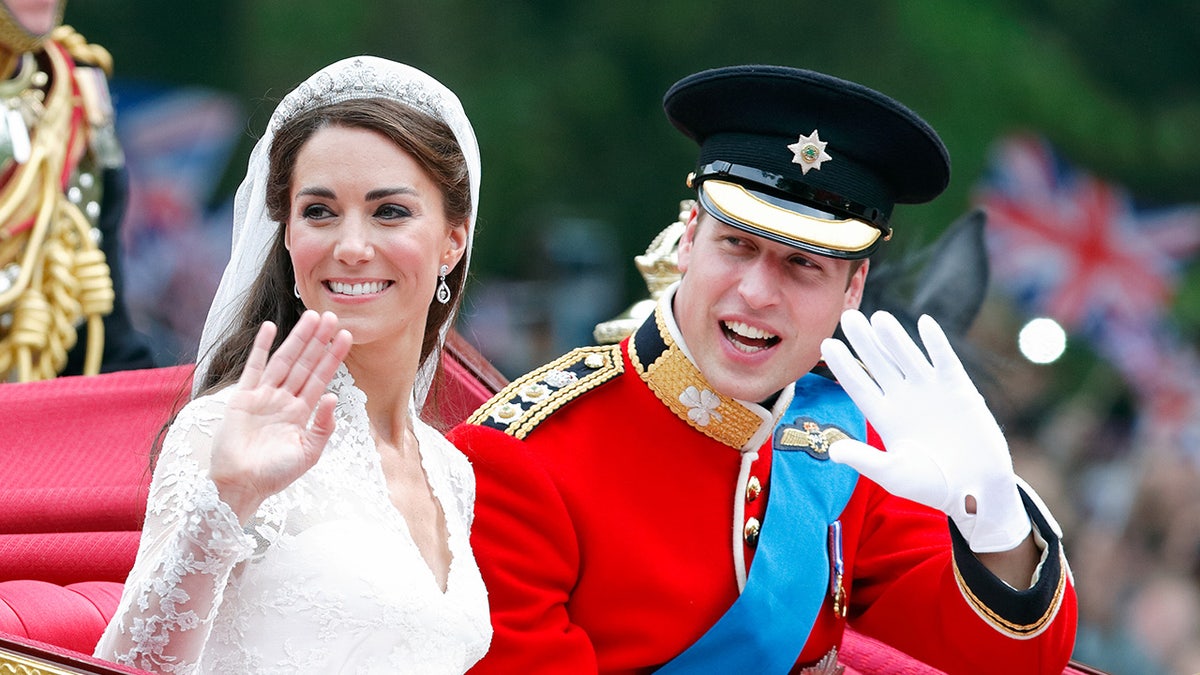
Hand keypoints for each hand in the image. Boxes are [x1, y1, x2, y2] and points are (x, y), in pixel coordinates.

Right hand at [210, 310, 352, 522]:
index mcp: (301, 413)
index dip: (333, 357)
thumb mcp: (308, 453)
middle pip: (305, 363)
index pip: (321, 378)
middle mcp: (284, 400)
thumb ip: (323, 426)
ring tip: (312, 317)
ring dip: (298, 339)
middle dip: (319, 341)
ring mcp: (264, 397)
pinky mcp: (243, 398)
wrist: (240, 486)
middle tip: (332, 316)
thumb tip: (333, 396)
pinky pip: (254, 367)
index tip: (346, 336)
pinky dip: (261, 348)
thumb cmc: (274, 475)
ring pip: (285, 360)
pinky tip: (271, 328)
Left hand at [820, 310, 1029, 552]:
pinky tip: (924, 322)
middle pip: (878, 363)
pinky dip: (936, 343)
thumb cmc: (933, 486)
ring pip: (907, 357)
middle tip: (847, 315)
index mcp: (884, 417)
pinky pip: (945, 361)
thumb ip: (865, 460)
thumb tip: (833, 451)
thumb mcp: (894, 474)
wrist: (976, 490)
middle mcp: (904, 399)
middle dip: (863, 341)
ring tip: (878, 316)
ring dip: (894, 337)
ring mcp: (930, 391)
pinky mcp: (959, 390)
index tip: (826, 345)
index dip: (843, 365)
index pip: (858, 385)